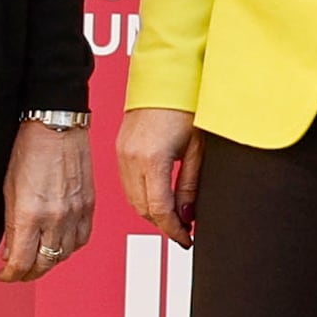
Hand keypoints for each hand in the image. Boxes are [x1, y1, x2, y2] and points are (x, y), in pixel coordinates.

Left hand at [0, 120, 96, 281]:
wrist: (57, 126)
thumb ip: (10, 224)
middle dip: (28, 273)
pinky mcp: (89, 205)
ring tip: (37, 258)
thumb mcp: (8, 189)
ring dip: (49, 261)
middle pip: (44, 264)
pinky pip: (82, 239)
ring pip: (65, 255)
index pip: (21, 262)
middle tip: (18, 272)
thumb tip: (11, 250)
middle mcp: (56, 218)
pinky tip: (60, 243)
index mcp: (30, 214)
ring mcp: (76, 213)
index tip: (4, 275)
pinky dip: (70, 247)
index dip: (10, 275)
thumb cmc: (30, 149)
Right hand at [120, 106, 200, 244]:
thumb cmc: (186, 104)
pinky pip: (128, 184)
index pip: (159, 209)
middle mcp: (131, 158)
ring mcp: (121, 153)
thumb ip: (190, 185)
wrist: (166, 76)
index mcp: (151, 159)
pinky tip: (158, 198)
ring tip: (174, 217)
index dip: (174, 230)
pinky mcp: (119, 149)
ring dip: (152, 212)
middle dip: (163, 224)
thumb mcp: (197, 148)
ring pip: (133, 199)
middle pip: (143, 208)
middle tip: (184, 231)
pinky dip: (142, 197)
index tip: (186, 239)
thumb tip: (187, 215)